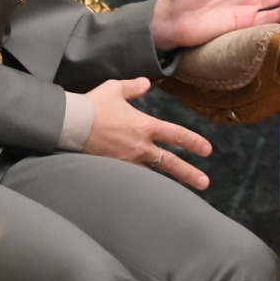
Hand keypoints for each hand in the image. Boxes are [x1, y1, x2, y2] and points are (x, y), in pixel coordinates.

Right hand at [79, 78, 214, 189]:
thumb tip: (146, 83)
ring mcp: (127, 160)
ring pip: (153, 175)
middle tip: (204, 182)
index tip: (207, 150)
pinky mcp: (113, 169)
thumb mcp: (115, 88)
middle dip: (189, 173)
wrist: (72, 123)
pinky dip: (143, 186)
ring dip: (168, 185)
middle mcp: (140, 146)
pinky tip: (150, 194)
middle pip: (170, 162)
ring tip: (181, 196)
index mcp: (145, 126)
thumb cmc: (93, 104)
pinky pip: (132, 179)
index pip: (176, 135)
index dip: (193, 142)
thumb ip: (133, 87)